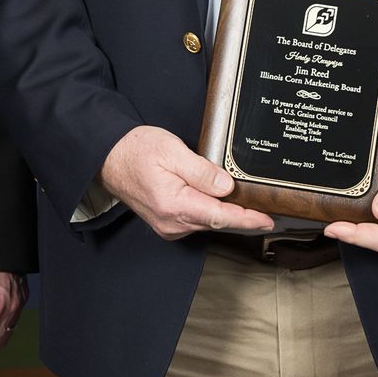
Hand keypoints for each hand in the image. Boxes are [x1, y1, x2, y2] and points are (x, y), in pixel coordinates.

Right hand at [100, 125, 274, 239]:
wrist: (110, 158)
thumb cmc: (137, 150)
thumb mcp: (172, 151)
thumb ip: (201, 171)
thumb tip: (227, 186)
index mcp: (174, 204)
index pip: (219, 216)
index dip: (247, 219)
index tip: (267, 219)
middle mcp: (171, 222)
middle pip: (216, 222)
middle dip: (242, 215)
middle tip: (265, 207)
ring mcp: (168, 226)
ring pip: (207, 222)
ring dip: (226, 214)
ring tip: (246, 203)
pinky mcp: (167, 224)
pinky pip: (196, 221)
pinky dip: (211, 213)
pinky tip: (220, 203)